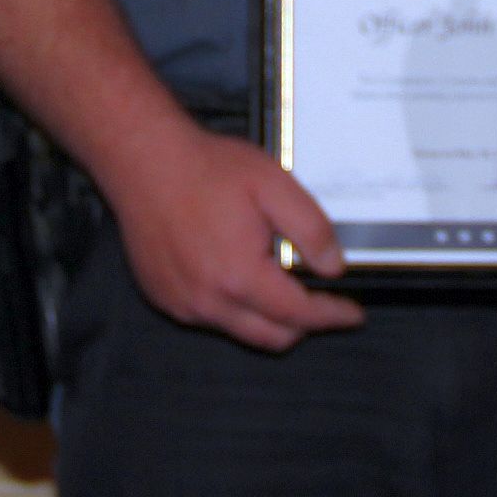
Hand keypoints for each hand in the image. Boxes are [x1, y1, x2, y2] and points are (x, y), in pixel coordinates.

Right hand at [95, 121, 363, 351]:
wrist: (143, 159)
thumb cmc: (205, 168)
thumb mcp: (274, 185)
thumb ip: (311, 229)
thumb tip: (333, 267)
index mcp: (240, 276)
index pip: (300, 315)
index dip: (332, 316)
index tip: (352, 314)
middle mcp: (208, 301)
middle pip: (272, 337)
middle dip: (303, 325)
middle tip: (320, 300)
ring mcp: (182, 303)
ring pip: (240, 330)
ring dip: (266, 315)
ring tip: (273, 274)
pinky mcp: (164, 297)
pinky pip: (209, 317)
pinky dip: (232, 306)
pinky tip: (234, 270)